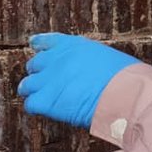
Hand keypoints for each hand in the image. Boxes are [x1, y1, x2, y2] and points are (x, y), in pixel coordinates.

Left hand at [18, 33, 139, 126]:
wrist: (123, 93)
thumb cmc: (124, 78)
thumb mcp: (107, 58)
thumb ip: (90, 61)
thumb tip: (90, 71)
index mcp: (73, 45)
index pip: (48, 41)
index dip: (40, 44)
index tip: (34, 44)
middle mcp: (56, 59)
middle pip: (35, 64)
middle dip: (39, 73)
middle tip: (45, 82)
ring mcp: (48, 79)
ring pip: (27, 85)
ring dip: (33, 91)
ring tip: (41, 98)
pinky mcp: (46, 100)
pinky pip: (31, 104)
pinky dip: (37, 108)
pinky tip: (46, 110)